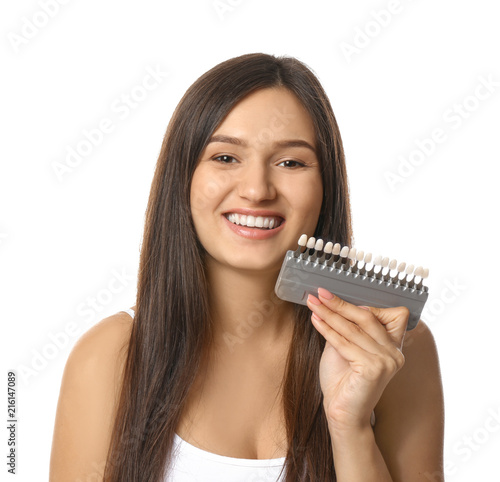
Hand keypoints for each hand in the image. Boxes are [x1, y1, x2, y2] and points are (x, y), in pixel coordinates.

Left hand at [306, 287, 408, 430]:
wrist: (341, 413)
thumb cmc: (342, 381)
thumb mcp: (345, 347)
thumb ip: (347, 328)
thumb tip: (333, 303)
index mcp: (393, 346)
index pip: (390, 314)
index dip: (365, 304)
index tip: (338, 296)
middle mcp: (395, 353)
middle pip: (367, 317)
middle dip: (340, 303)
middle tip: (320, 293)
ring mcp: (387, 361)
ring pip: (353, 328)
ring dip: (329, 313)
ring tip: (313, 303)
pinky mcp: (373, 368)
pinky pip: (345, 343)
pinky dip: (327, 330)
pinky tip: (316, 320)